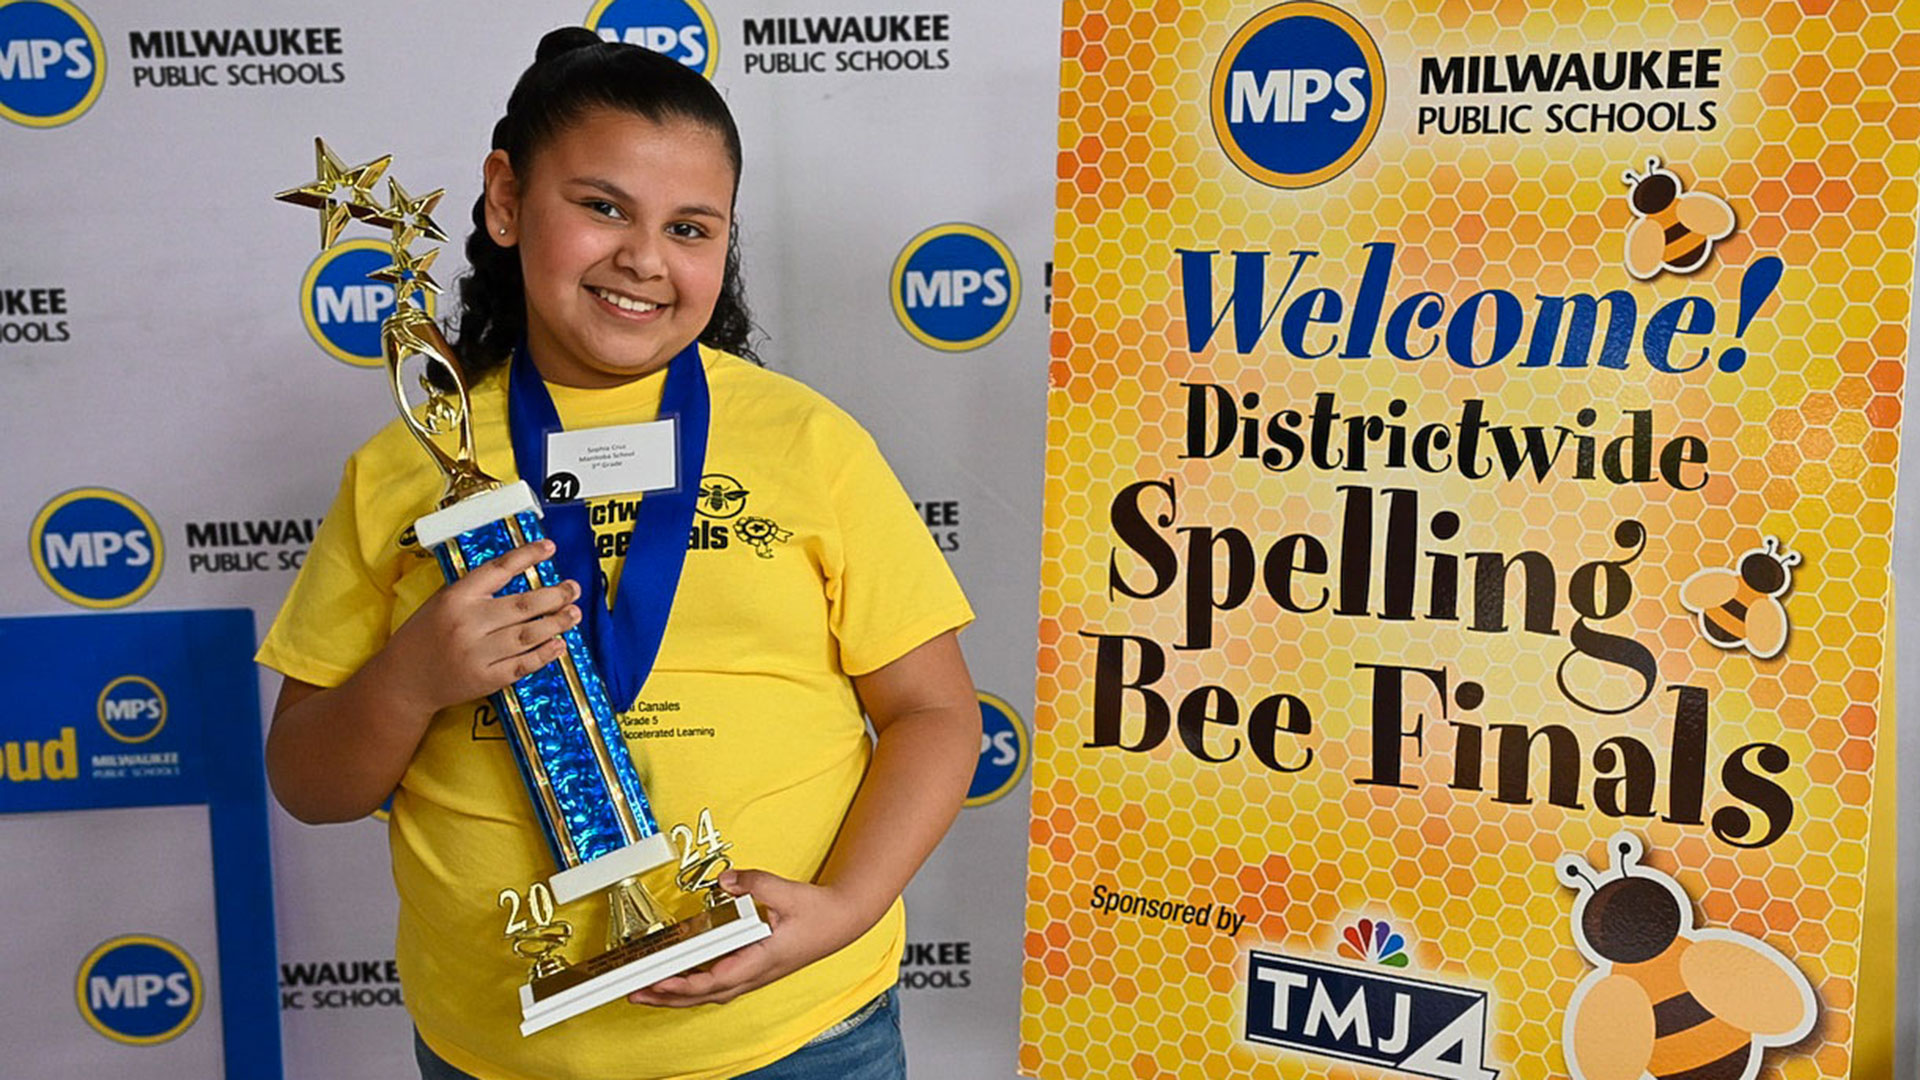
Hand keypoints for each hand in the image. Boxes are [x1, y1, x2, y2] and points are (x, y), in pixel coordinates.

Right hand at [372, 538, 581, 714]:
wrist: (404, 680)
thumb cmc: (424, 636)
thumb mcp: (441, 602)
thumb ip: (475, 589)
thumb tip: (519, 570)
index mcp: (456, 598)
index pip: (498, 569)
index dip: (528, 556)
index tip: (549, 548)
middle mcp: (468, 624)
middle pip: (523, 605)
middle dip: (555, 595)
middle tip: (573, 588)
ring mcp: (477, 653)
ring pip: (528, 634)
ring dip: (557, 623)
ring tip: (573, 613)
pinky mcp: (486, 679)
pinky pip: (523, 664)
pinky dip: (545, 654)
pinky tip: (560, 644)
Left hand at [626, 869, 872, 1007]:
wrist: (842, 922)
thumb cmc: (820, 913)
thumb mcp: (789, 892)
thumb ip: (756, 883)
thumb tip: (726, 880)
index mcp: (763, 959)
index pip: (717, 980)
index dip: (685, 984)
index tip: (660, 982)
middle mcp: (756, 973)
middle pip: (705, 996)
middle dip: (668, 998)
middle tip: (635, 994)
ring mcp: (755, 975)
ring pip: (710, 995)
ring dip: (678, 997)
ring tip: (647, 993)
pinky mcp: (755, 970)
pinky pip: (719, 986)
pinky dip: (694, 988)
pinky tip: (680, 982)